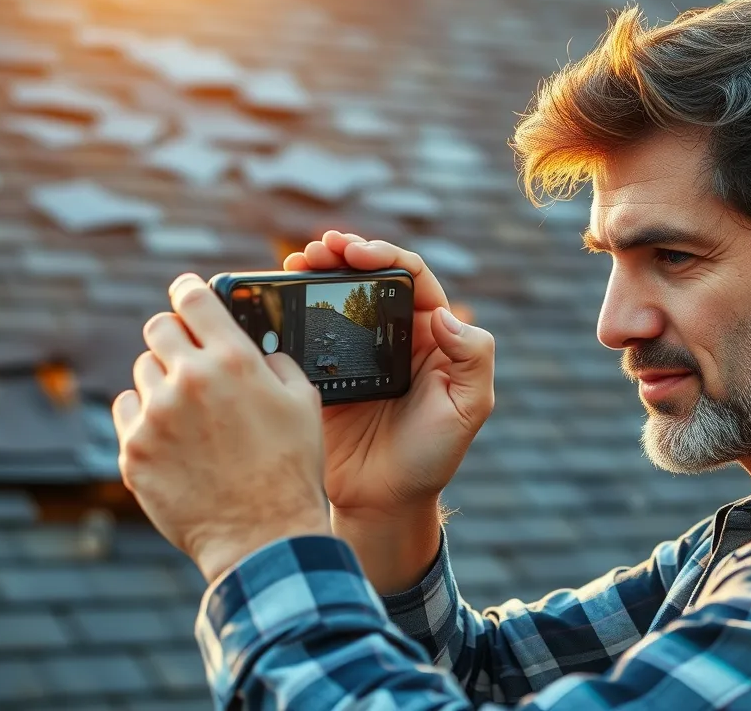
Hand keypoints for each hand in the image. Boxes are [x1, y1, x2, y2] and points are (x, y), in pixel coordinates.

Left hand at [112, 274, 328, 582]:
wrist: (261, 536)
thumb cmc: (291, 470)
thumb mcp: (303, 403)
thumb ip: (274, 362)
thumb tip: (254, 349)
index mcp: (233, 360)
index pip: (193, 298)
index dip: (188, 290)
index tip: (187, 292)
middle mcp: (188, 380)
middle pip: (159, 328)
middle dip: (175, 336)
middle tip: (189, 356)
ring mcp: (155, 416)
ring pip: (143, 371)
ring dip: (163, 381)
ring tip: (190, 412)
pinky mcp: (134, 450)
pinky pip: (127, 411)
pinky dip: (145, 417)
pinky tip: (172, 437)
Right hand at [284, 231, 495, 523]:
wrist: (384, 502)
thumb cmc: (433, 457)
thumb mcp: (468, 408)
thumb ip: (473, 358)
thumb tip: (447, 315)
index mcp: (431, 335)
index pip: (411, 278)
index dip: (385, 256)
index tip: (357, 251)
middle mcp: (393, 337)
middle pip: (368, 279)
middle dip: (343, 255)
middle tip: (317, 249)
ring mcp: (355, 353)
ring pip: (336, 300)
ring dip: (315, 274)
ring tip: (295, 264)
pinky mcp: (323, 374)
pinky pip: (308, 334)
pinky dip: (293, 312)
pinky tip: (277, 301)